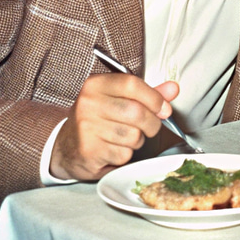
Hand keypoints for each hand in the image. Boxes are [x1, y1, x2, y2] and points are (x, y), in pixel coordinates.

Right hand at [50, 73, 178, 180]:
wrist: (66, 148)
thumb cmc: (97, 119)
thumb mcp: (118, 99)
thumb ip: (147, 93)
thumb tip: (173, 89)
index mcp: (96, 84)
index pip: (133, 84)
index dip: (155, 98)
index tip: (163, 108)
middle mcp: (88, 104)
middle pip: (137, 112)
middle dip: (152, 123)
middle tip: (150, 126)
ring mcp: (87, 128)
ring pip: (134, 135)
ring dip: (138, 140)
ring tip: (125, 137)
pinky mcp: (89, 151)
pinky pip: (124, 154)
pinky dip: (126, 154)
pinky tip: (114, 149)